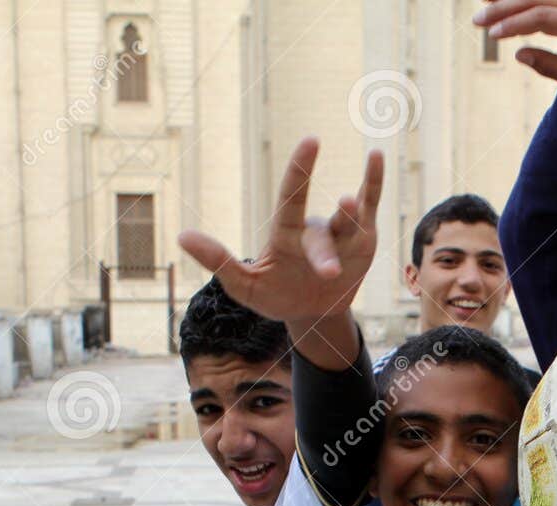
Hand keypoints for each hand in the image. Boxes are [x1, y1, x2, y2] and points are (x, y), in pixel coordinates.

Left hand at [178, 138, 380, 324]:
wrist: (313, 312)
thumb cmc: (276, 295)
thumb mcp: (245, 287)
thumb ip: (219, 261)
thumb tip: (181, 236)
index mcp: (286, 234)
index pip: (292, 198)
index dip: (301, 170)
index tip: (311, 142)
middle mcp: (314, 228)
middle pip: (320, 234)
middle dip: (325, 254)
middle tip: (328, 275)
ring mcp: (341, 231)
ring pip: (349, 220)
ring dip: (351, 216)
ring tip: (349, 204)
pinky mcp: (365, 236)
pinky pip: (370, 205)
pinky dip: (374, 181)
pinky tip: (376, 156)